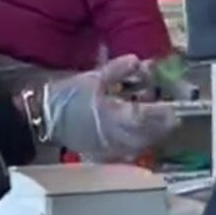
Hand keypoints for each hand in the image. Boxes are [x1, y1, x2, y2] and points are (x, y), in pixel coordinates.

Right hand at [42, 54, 180, 161]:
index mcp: (115, 116)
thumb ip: (118, 70)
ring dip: (152, 134)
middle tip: (171, 113)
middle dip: (162, 124)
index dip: (164, 112)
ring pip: (141, 145)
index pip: (148, 116)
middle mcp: (117, 136)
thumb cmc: (66, 96)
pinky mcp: (103, 154)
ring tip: (157, 122)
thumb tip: (138, 61)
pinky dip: (138, 142)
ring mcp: (110, 148)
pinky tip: (138, 133)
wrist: (42, 119)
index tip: (173, 105)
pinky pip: (129, 151)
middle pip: (149, 135)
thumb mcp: (92, 77)